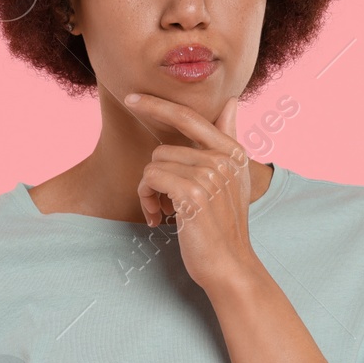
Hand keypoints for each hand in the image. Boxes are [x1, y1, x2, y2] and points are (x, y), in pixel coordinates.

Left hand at [123, 92, 259, 292]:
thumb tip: (232, 100)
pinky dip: (146, 200)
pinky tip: (160, 219)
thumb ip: (228, 138)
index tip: (130, 97)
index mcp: (232, 152)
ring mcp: (209, 174)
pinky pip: (150, 179)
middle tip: (163, 205)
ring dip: (150, 193)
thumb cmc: (223, 226)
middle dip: (155, 179)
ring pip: (153, 166)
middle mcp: (223, 158)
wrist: (229, 265)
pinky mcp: (193, 192)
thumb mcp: (233, 179)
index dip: (157, 105)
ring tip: (166, 213)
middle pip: (162, 151)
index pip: (189, 117)